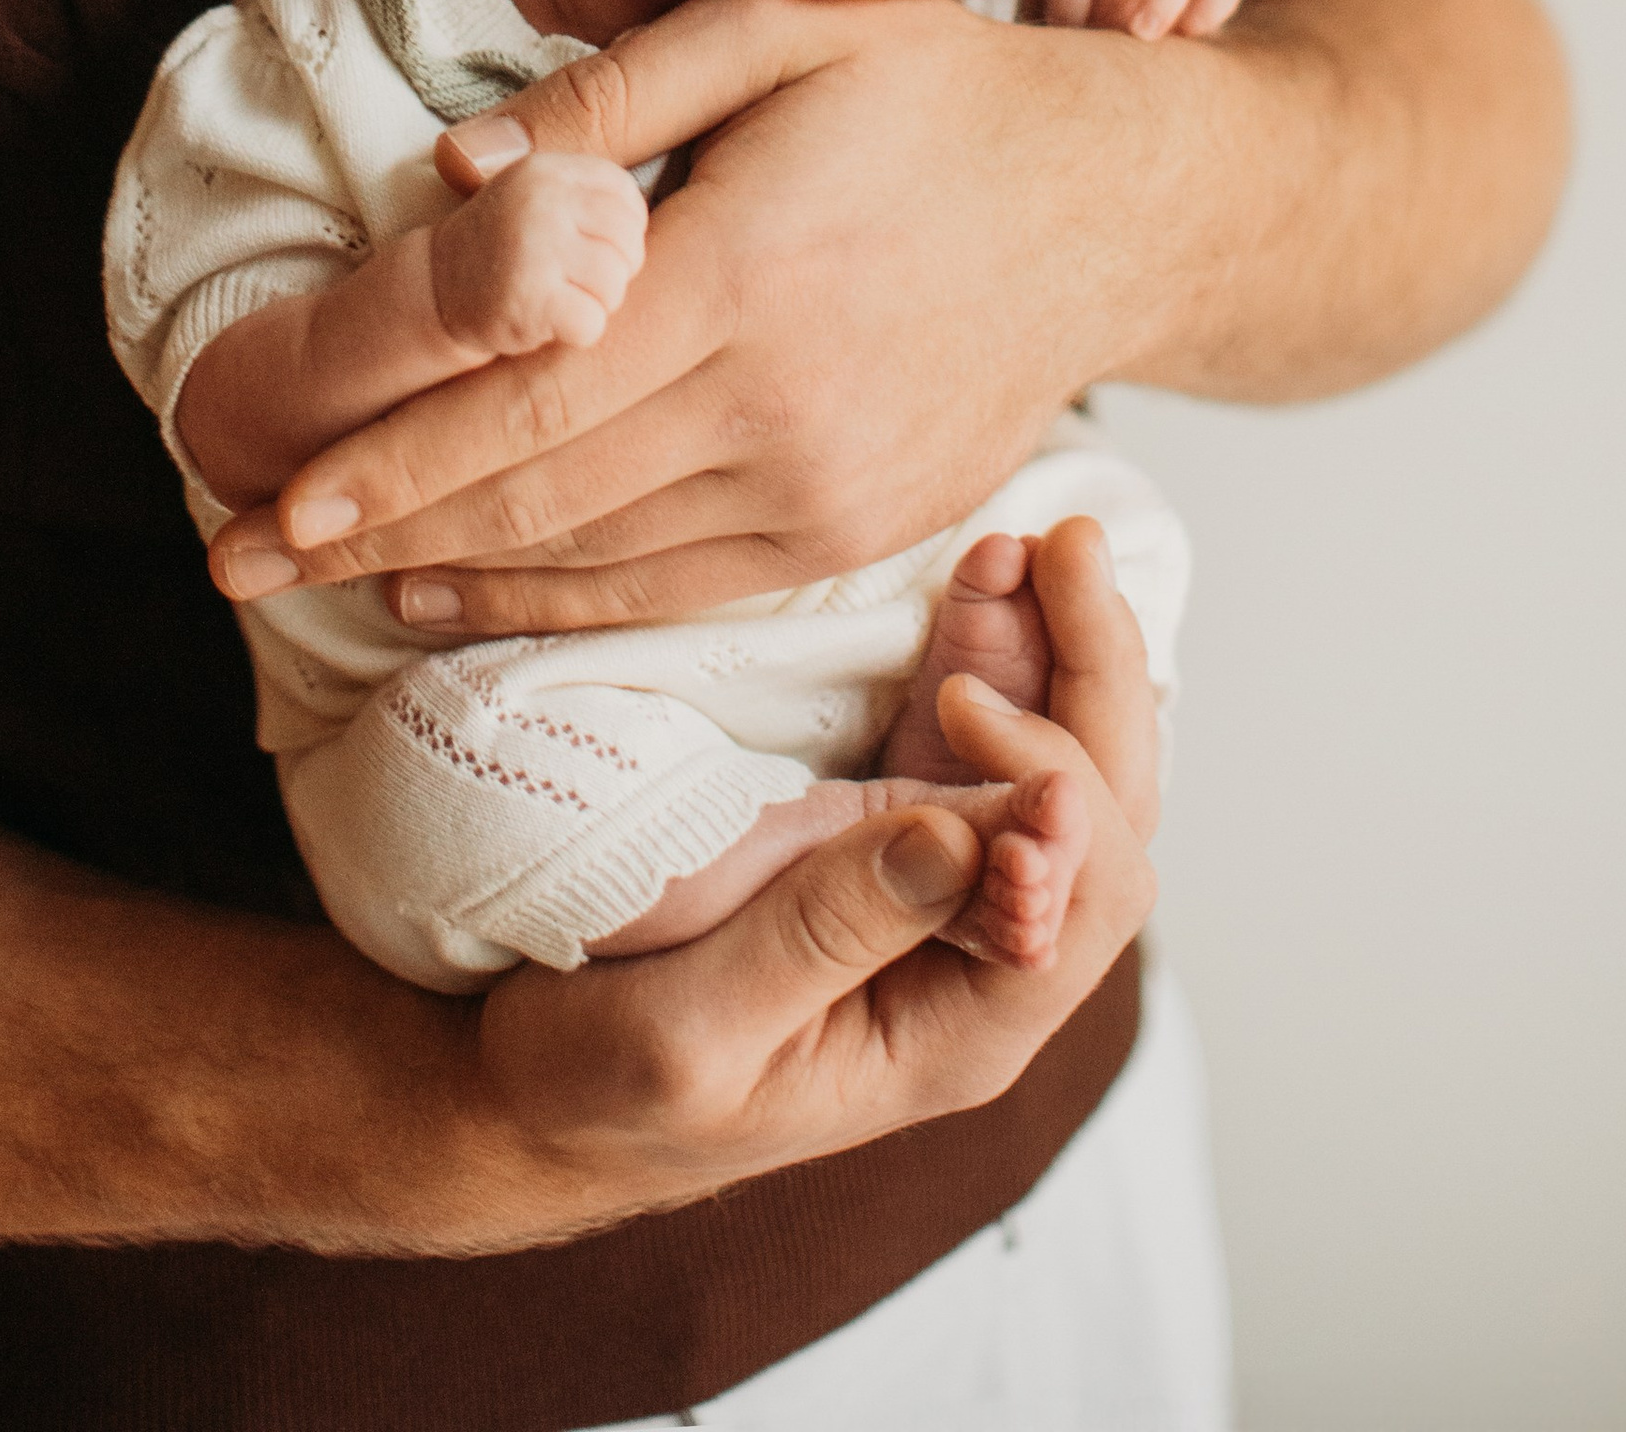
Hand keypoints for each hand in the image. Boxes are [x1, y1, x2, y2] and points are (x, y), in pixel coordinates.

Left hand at [206, 0, 1548, 639]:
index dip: (388, 461)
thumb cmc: (938, 94)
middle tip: (240, 565)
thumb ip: (604, 106)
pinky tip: (483, 599)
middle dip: (375, 538)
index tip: (269, 499)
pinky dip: (571, 607)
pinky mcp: (861, 528)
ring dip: (455, 582)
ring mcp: (828, 486)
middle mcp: (780, 405)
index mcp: (743, 271)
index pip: (526, 395)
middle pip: (539, 496)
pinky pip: (687, 590)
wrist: (1125, 204)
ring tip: (333, 589)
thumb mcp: (775, 36)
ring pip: (605, 562)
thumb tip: (449, 175)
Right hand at [428, 141, 648, 357]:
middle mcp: (541, 196)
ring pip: (614, 285)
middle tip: (574, 282)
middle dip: (614, 273)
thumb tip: (685, 216)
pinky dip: (575, 334)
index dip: (624, 234)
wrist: (437, 292)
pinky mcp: (527, 297)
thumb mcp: (549, 198)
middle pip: (628, 243)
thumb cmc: (512, 247)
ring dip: (594, 305)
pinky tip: (545, 324)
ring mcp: (532, 244)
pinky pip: (591, 324)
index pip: (628, 200)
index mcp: (550, 167)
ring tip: (558, 299)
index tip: (595, 251)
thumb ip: (600, 198)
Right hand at [476, 522, 1157, 1206]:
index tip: (963, 707)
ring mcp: (930, 886)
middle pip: (1096, 811)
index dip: (1058, 784)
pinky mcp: (876, 829)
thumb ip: (828, 935)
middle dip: (1091, 678)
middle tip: (1064, 550)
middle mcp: (972, 958)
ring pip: (1038, 757)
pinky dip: (978, 648)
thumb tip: (968, 836)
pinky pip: (960, 736)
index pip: (1086, 898)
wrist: (529, 1084)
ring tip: (1029, 541)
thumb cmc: (600, 1085)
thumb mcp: (697, 1033)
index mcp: (957, 1030)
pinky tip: (980, 572)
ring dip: (1043, 646)